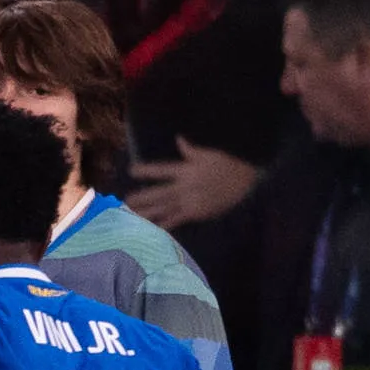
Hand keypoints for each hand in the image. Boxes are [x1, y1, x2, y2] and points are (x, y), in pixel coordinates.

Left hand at [124, 138, 259, 230]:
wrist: (245, 182)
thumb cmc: (227, 165)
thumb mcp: (208, 154)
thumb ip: (190, 149)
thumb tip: (179, 138)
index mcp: (186, 170)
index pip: (162, 170)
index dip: (147, 170)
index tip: (131, 170)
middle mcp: (185, 187)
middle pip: (159, 193)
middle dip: (142, 197)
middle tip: (124, 202)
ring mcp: (190, 202)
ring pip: (164, 208)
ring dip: (148, 212)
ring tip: (131, 216)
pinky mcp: (196, 213)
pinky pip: (177, 220)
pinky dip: (165, 225)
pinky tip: (152, 230)